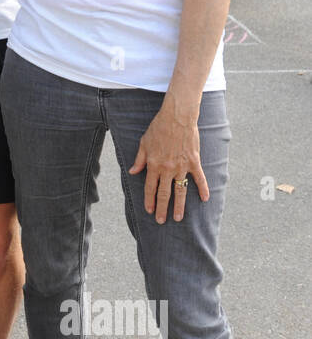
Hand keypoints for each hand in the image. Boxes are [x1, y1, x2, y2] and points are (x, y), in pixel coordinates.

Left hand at [128, 101, 208, 223]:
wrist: (177, 117)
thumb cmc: (159, 128)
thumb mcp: (144, 143)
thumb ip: (139, 159)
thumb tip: (133, 172)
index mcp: (154, 164)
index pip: (150, 187)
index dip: (149, 200)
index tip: (150, 211)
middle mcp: (167, 169)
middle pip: (164, 193)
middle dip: (162, 208)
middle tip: (162, 221)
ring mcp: (182, 166)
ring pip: (180, 190)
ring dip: (179, 205)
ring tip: (179, 218)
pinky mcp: (194, 162)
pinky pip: (199, 179)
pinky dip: (203, 189)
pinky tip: (205, 200)